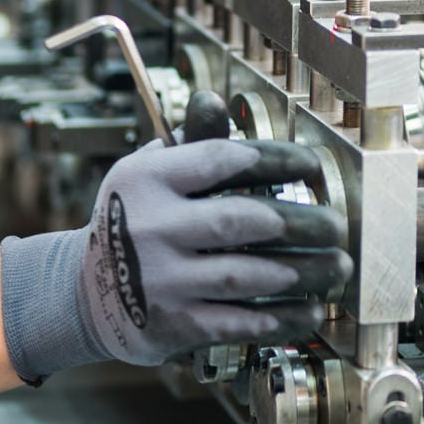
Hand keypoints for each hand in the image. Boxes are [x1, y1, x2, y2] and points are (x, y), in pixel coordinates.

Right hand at [0, 138, 350, 377]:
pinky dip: (280, 318)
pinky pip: (237, 322)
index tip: (312, 166)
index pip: (223, 160)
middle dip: (301, 222)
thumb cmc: (135, 219)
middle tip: (337, 226)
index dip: (276, 159)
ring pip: (245, 275)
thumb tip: (214, 100)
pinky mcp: (172, 324)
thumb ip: (191, 142)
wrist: (86, 293)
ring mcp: (161, 279)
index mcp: (149, 179)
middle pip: (241, 220)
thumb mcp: (149, 174)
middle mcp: (152, 227)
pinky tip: (310, 310)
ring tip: (337, 269)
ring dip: (302, 273)